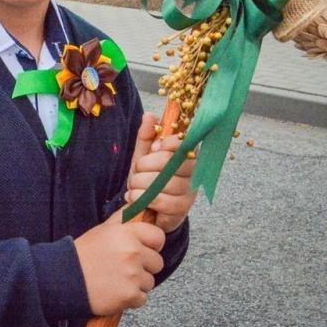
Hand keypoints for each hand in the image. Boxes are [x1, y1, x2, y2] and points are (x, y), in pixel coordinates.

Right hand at [74, 210, 164, 315]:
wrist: (65, 279)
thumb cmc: (84, 254)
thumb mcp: (102, 230)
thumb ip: (123, 218)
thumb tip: (139, 205)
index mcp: (126, 234)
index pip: (158, 237)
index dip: (151, 244)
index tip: (141, 249)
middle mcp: (132, 252)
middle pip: (157, 262)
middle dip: (144, 266)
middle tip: (123, 267)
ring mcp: (133, 275)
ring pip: (149, 281)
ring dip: (136, 283)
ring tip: (115, 279)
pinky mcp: (131, 295)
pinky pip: (142, 298)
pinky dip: (130, 298)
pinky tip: (114, 291)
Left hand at [125, 112, 198, 232]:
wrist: (144, 208)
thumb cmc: (147, 179)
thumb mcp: (143, 155)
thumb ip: (147, 136)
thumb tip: (151, 116)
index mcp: (186, 156)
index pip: (182, 144)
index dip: (165, 144)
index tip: (153, 148)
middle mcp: (193, 174)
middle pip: (169, 162)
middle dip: (145, 165)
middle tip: (137, 171)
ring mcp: (189, 193)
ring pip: (164, 182)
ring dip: (140, 183)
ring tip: (133, 186)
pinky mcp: (182, 210)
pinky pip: (163, 201)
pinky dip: (142, 198)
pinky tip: (133, 197)